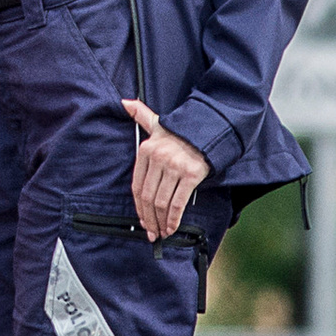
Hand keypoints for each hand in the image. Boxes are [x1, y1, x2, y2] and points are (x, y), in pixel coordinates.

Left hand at [122, 98, 208, 239]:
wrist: (210, 129)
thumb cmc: (181, 130)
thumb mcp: (158, 122)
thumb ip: (141, 115)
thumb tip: (125, 103)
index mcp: (146, 150)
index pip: (137, 185)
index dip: (138, 206)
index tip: (141, 219)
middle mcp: (158, 158)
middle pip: (148, 197)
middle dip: (148, 218)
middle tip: (150, 231)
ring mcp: (174, 166)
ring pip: (161, 202)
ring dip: (160, 221)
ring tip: (161, 232)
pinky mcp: (190, 174)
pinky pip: (178, 202)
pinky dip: (173, 218)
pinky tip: (172, 227)